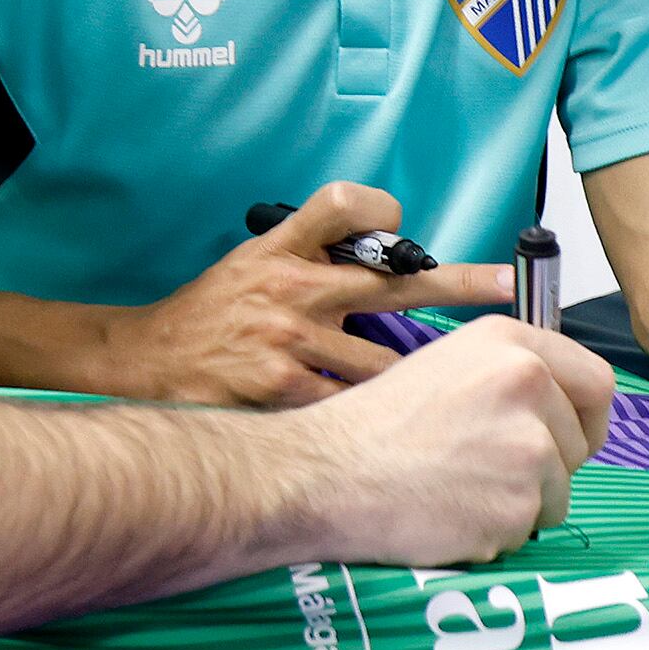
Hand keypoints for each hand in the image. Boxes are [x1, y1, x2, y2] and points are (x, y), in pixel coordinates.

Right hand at [101, 182, 511, 406]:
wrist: (140, 361)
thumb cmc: (205, 316)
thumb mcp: (251, 261)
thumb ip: (311, 254)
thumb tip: (382, 258)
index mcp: (286, 250)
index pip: (348, 206)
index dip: (386, 213)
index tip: (411, 232)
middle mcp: (293, 287)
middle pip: (394, 279)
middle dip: (460, 284)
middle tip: (508, 287)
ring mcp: (289, 340)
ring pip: (385, 361)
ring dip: (422, 385)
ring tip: (456, 404)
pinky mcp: (281, 390)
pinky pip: (349, 409)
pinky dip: (374, 427)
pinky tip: (389, 443)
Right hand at [278, 315, 614, 565]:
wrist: (327, 474)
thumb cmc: (375, 427)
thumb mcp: (447, 366)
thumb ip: (510, 376)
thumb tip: (560, 408)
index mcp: (511, 344)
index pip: (596, 381)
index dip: (585, 416)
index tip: (571, 435)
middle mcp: (528, 384)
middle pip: (580, 443)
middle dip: (547, 466)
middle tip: (484, 469)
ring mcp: (528, 447)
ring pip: (558, 492)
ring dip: (520, 502)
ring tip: (458, 489)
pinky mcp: (518, 504)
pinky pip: (529, 529)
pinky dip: (496, 532)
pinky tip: (450, 513)